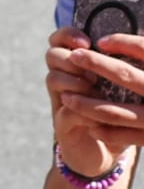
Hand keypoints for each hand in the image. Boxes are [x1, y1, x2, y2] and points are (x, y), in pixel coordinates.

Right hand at [47, 27, 143, 173]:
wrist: (103, 153)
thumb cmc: (117, 116)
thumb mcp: (120, 88)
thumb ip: (120, 68)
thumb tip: (136, 45)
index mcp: (75, 67)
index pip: (59, 39)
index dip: (68, 35)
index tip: (87, 42)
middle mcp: (62, 81)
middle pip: (52, 55)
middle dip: (73, 60)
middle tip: (92, 74)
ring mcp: (58, 102)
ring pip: (53, 79)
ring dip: (76, 83)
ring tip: (94, 92)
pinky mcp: (61, 125)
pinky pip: (66, 111)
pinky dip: (84, 112)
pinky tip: (99, 117)